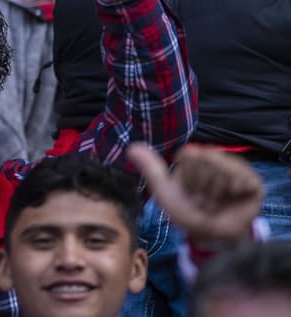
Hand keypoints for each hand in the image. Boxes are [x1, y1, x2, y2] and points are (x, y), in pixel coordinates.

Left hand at [127, 143, 264, 246]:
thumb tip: (131, 147)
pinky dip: (233, 194)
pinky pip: (241, 179)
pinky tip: (232, 201)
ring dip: (215, 194)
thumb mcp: (166, 192)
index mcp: (193, 157)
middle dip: (200, 188)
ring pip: (222, 171)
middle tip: (203, 201)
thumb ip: (151, 169)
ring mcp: (235, 167)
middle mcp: (214, 157)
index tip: (188, 192)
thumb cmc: (188, 212)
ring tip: (215, 204)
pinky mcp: (252, 181)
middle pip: (205, 161)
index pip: (188, 155)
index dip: (186, 178)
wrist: (211, 236)